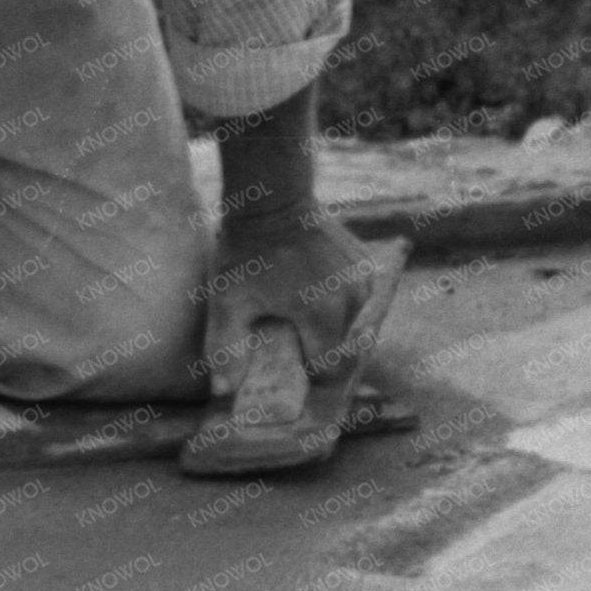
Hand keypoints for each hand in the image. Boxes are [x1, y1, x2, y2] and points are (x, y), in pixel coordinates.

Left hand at [200, 203, 383, 391]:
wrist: (273, 199)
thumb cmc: (248, 252)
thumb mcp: (228, 302)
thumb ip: (227, 348)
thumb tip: (224, 392)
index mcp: (323, 315)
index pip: (328, 369)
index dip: (308, 374)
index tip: (290, 368)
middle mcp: (353, 300)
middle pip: (345, 350)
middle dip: (322, 354)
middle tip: (293, 344)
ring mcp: (364, 281)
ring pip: (355, 326)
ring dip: (333, 331)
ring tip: (302, 320)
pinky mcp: (366, 266)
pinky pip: (358, 302)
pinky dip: (340, 308)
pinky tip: (314, 297)